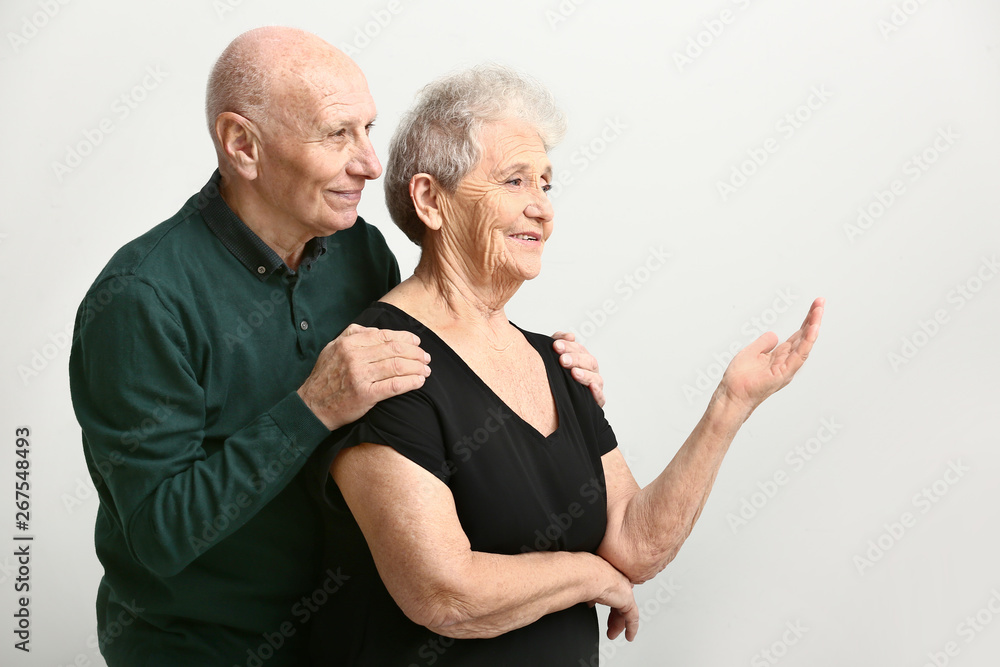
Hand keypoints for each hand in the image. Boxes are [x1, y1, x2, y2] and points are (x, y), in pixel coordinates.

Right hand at [298, 324, 430, 429]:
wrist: (313, 406)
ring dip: (417, 367)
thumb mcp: (332, 348)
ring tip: (426, 369)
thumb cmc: (325, 377)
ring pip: (397, 366)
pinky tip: (419, 381)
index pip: (385, 336)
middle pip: (395, 350)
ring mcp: (360, 376)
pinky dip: (410, 382)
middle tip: (426, 357)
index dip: (405, 338)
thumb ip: (353, 335)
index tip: (416, 342)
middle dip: (415, 352)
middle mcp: (355, 357)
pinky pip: (394, 385)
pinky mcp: (366, 395)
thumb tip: (376, 330)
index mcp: (349, 343)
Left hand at [552, 332, 605, 406]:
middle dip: (576, 359)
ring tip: (574, 373)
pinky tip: (591, 387)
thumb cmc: (554, 374)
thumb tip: (571, 336)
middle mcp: (590, 371)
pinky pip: (600, 398)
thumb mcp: (553, 356)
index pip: (579, 349)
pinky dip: (597, 392)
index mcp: (582, 359)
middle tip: (562, 360)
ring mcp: (594, 386)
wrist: (551, 401)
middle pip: (589, 362)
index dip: (568, 346)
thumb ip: (559, 341)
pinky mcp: (595, 402)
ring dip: (585, 375)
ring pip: (596, 378)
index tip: (556, 345)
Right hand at [591, 565, 638, 641]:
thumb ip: (591, 595)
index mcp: (609, 577)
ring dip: (619, 624)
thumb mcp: (586, 587)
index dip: (610, 602)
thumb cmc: (582, 574)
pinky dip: (631, 628)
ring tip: (613, 634)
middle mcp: (618, 583)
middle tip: (609, 626)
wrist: (587, 574)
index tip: (607, 609)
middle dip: (614, 617)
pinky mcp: (628, 600)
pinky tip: (630, 636)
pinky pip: (632, 618)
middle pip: (619, 603)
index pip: (612, 592)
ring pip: (625, 611)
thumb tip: (589, 603)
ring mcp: (624, 591)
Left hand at [718, 297, 824, 412]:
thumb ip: (764, 343)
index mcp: (779, 356)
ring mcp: (788, 367)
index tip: (815, 305)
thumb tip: (775, 335)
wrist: (732, 395)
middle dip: (813, 318)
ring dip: (813, 326)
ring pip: (805, 343)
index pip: (797, 335)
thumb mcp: (751, 352)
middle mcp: (787, 361)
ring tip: (819, 309)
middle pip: (804, 336)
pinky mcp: (785, 373)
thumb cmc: (739, 378)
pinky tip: (813, 328)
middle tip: (821, 301)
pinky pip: (799, 355)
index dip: (806, 320)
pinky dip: (807, 341)